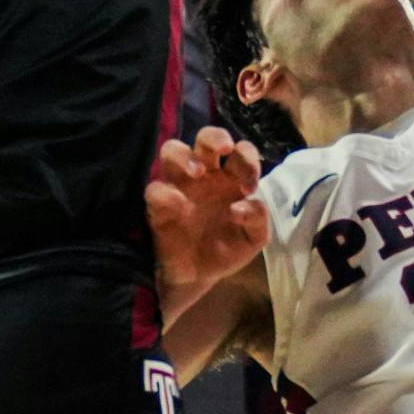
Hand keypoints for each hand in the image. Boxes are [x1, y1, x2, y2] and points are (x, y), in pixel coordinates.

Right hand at [146, 126, 268, 294]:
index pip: (241, 152)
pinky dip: (166, 194)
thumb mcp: (253, 238)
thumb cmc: (227, 248)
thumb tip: (243, 204)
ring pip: (172, 149)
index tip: (249, 185)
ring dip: (184, 156)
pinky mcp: (158, 206)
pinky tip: (181, 207)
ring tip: (197, 172)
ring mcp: (180, 187)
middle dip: (215, 137)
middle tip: (224, 149)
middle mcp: (205, 176)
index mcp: (231, 178)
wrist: (198, 276)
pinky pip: (155, 189)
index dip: (247, 158)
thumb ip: (258, 219)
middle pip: (206, 138)